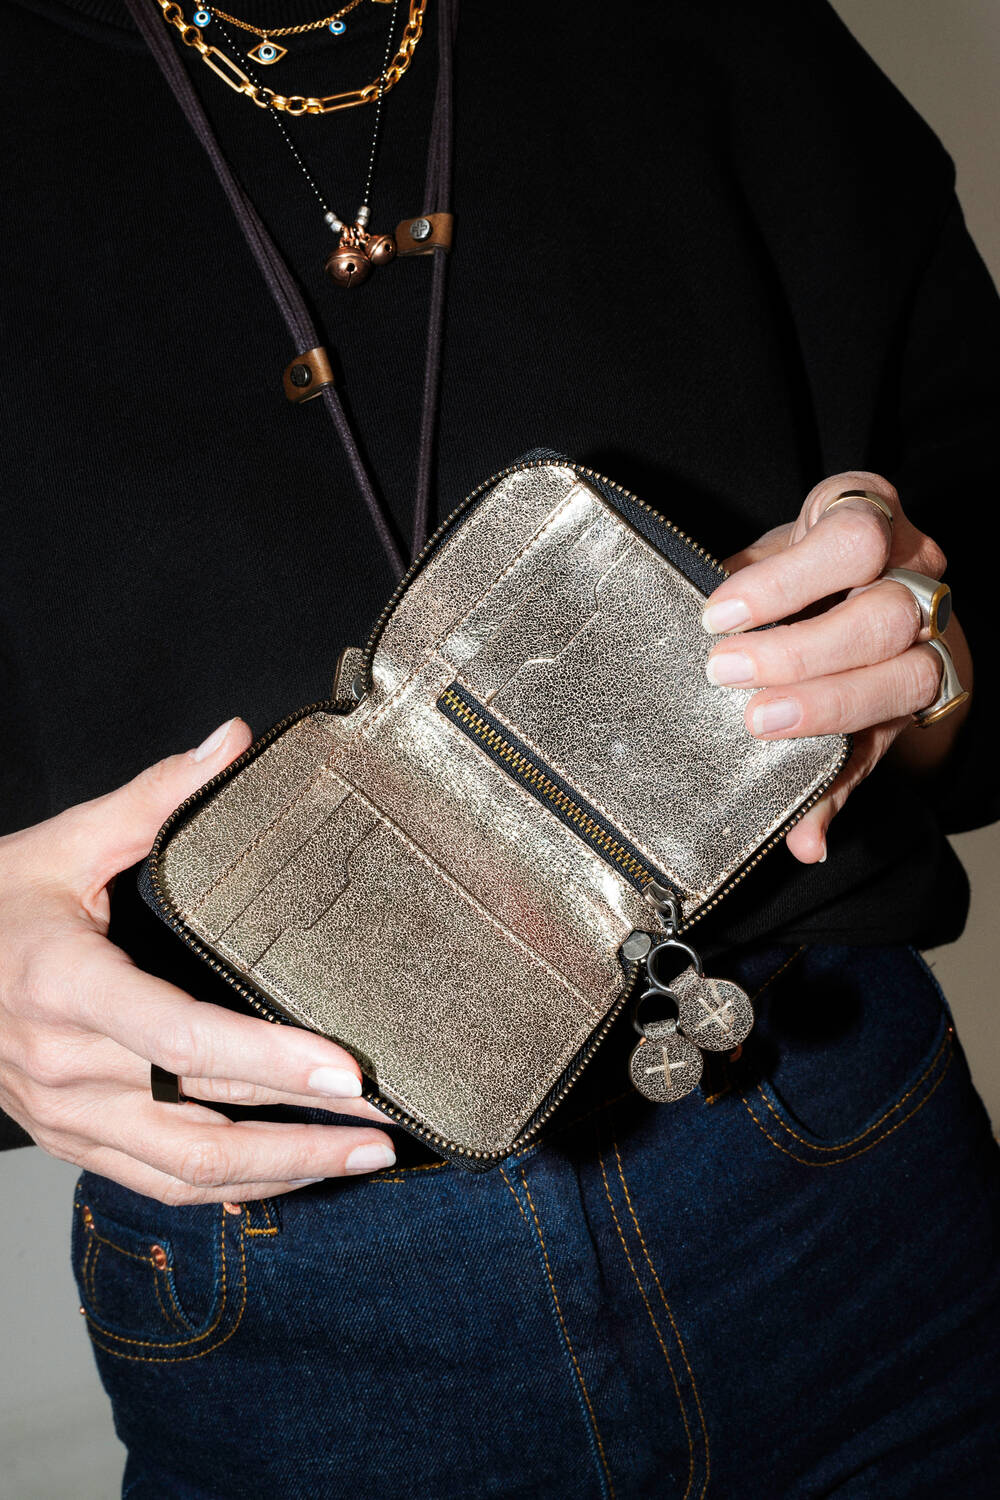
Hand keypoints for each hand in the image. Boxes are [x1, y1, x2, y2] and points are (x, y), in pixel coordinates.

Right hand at [0, 719, 396, 1203]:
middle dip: (303, 1129)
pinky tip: (285, 1178)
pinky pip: (155, 1182)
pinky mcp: (69, 1139)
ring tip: (359, 1156)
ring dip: (279, 1171)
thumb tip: (230, 743)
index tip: (345, 1070)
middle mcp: (64, 1066)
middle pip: (200, 1117)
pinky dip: (227, 1187)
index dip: (269, 1059)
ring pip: (184, 1170)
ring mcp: (63, 1116)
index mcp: (66, 986)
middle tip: (386, 1124)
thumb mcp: (63, 845)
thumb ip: (152, 799)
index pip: (181, 1036)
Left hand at [701, 470, 971, 863]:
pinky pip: (884, 754)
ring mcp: (930, 642)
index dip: (785, 581)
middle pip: (883, 618)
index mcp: (873, 523)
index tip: (717, 615)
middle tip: (726, 673)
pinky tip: (805, 832)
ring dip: (827, 709)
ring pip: (904, 680)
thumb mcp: (772, 558)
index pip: (853, 541)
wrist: (866, 584)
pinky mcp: (919, 705)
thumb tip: (695, 601)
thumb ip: (744, 586)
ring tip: (759, 726)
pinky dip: (838, 795)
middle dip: (801, 653)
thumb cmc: (801, 564)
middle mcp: (918, 578)